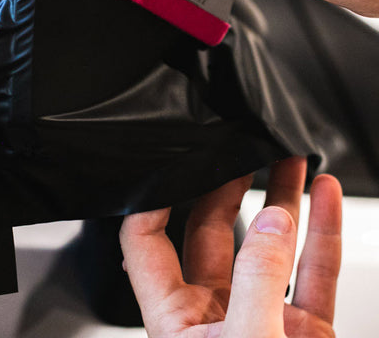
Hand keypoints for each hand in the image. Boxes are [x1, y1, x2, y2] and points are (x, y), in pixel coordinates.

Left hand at [119, 157, 341, 336]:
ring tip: (287, 159)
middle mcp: (214, 315)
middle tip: (237, 151)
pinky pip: (313, 273)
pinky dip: (320, 233)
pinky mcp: (304, 333)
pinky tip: (324, 198)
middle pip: (211, 232)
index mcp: (175, 321)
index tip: (169, 163)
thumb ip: (256, 281)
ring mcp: (261, 321)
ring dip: (281, 201)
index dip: (152, 202)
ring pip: (268, 246)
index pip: (145, 245)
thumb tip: (274, 221)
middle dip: (227, 188)